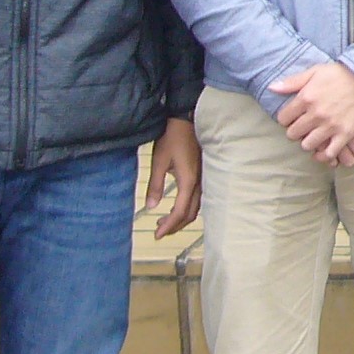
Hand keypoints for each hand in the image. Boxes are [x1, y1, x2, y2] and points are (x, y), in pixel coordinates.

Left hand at [146, 116, 201, 237]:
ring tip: (164, 220)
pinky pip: (198, 198)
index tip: (157, 235)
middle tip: (159, 230)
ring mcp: (203, 178)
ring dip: (181, 217)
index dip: (169, 226)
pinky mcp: (202, 174)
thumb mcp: (159, 161)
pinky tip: (176, 205)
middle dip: (175, 226)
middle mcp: (199, 183)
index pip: (180, 212)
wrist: (186, 118)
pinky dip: (187, 208)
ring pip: (196, 207)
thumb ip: (155, 185)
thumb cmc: (172, 136)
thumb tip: (151, 207)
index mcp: (189, 181)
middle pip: (190, 214)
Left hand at [269, 61, 353, 163]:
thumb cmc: (341, 73)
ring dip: (308, 142)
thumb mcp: (315, 71)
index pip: (283, 119)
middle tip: (303, 127)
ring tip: (313, 136)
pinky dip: (324, 155)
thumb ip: (292, 82)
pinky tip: (323, 150)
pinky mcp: (345, 134)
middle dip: (295, 131)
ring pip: (307, 145)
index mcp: (306, 98)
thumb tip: (271, 88)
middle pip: (293, 134)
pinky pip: (329, 153)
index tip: (293, 117)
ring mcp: (330, 126)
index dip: (286, 119)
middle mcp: (316, 114)